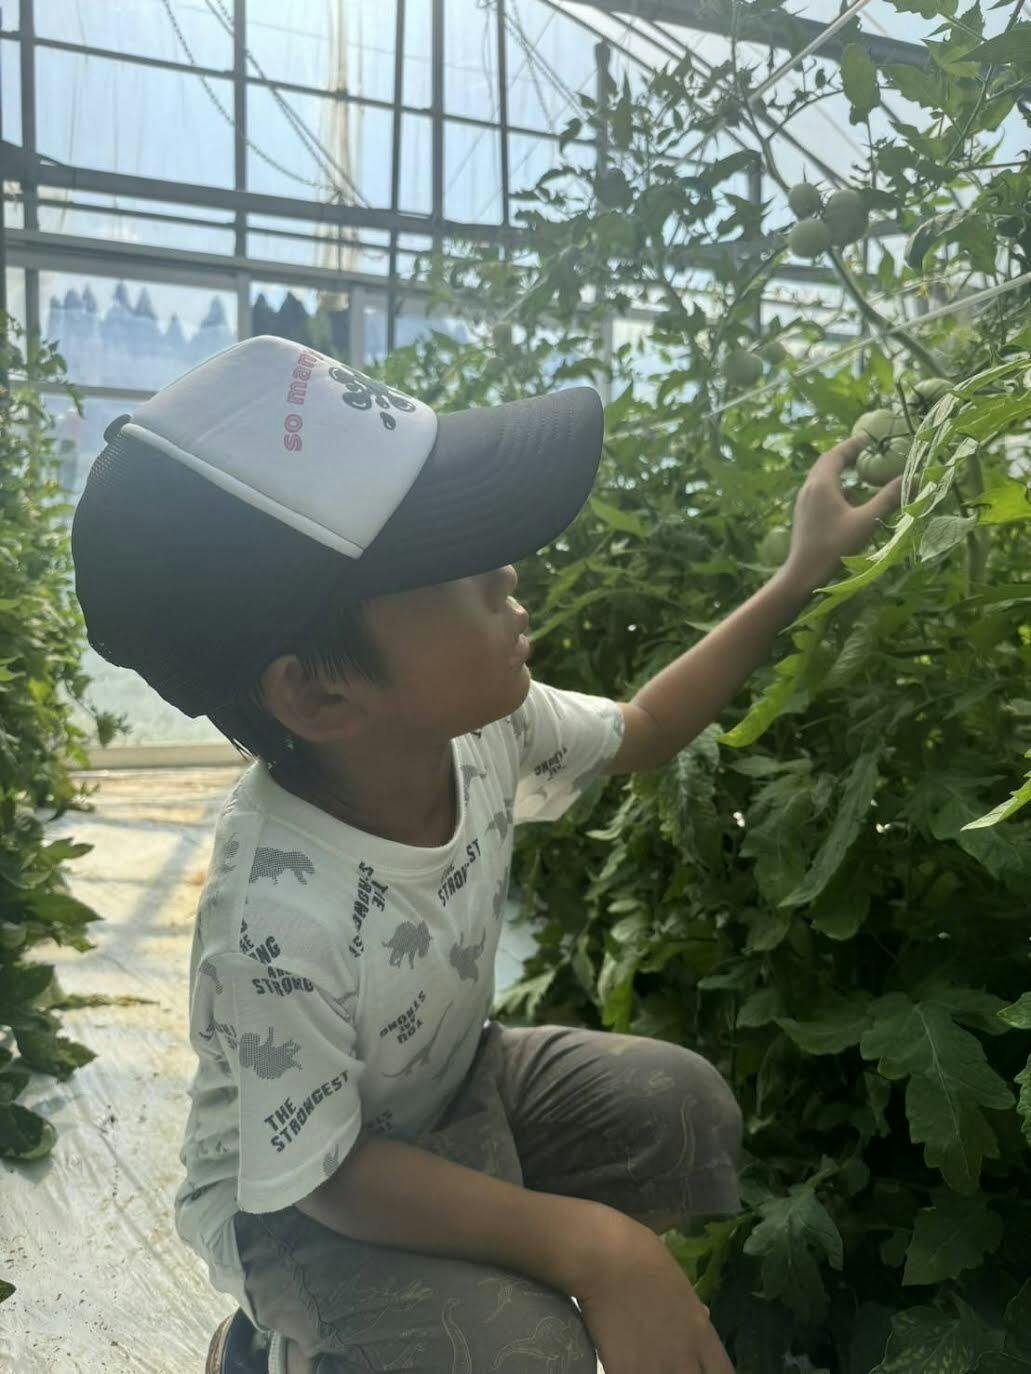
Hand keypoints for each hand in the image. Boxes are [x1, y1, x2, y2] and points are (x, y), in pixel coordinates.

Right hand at [574, 1213, 734, 1373]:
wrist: (607, 1259)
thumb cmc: (644, 1258)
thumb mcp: (679, 1282)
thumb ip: (693, 1309)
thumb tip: (704, 1316)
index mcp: (701, 1334)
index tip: (700, 1370)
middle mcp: (685, 1357)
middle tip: (672, 1366)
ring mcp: (657, 1369)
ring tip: (648, 1365)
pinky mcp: (627, 1373)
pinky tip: (624, 1367)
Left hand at [783, 434, 903, 590]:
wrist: (803, 573)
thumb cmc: (835, 546)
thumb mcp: (866, 521)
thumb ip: (888, 498)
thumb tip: (911, 478)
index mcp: (821, 484)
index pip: (836, 454)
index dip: (853, 444)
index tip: (869, 439)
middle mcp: (809, 488)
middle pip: (827, 462)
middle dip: (846, 455)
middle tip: (866, 452)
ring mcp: (803, 501)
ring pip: (822, 478)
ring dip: (840, 472)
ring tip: (860, 475)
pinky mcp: (803, 514)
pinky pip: (820, 492)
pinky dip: (835, 488)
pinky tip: (849, 502)